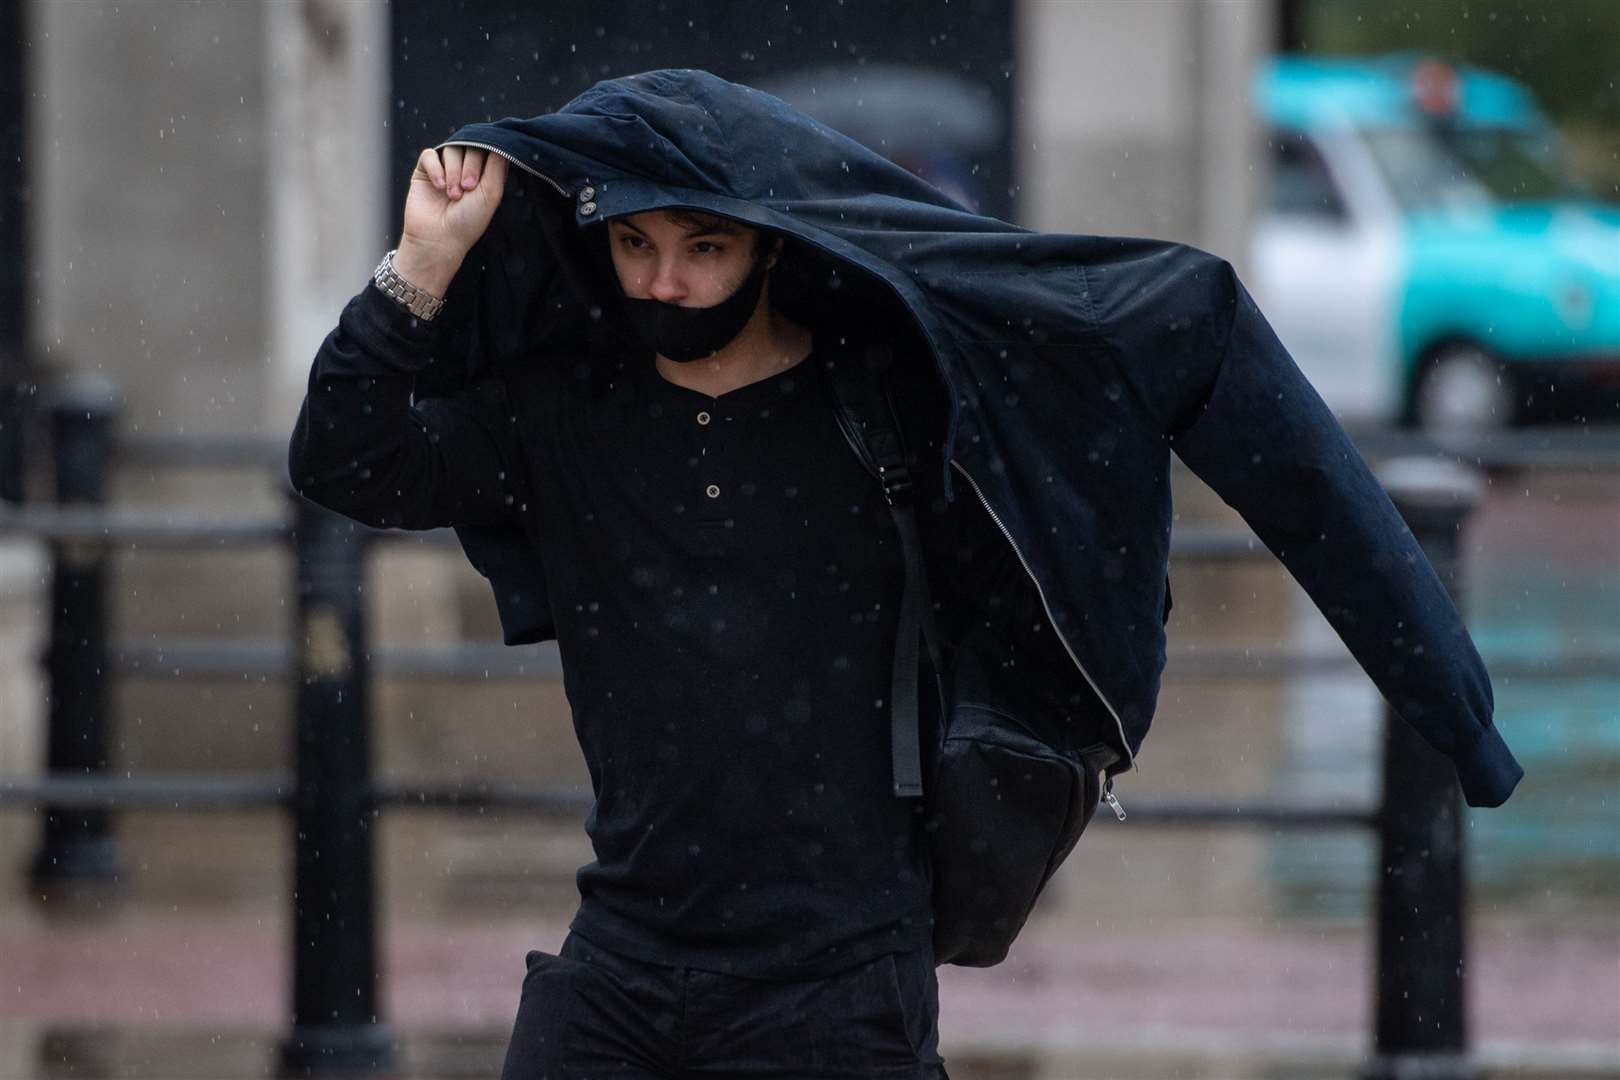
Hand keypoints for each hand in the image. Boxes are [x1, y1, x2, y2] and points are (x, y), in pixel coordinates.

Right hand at [395, 146, 507, 295]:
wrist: (438, 240)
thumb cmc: (468, 222)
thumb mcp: (490, 194)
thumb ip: (497, 166)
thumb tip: (501, 141)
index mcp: (484, 174)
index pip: (488, 148)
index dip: (484, 158)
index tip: (480, 181)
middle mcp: (464, 169)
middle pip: (469, 145)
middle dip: (469, 167)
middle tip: (467, 189)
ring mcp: (444, 169)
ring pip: (450, 149)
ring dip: (453, 171)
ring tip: (453, 194)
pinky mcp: (424, 171)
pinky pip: (429, 155)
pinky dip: (435, 169)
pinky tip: (439, 187)